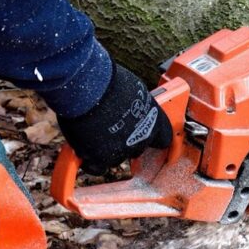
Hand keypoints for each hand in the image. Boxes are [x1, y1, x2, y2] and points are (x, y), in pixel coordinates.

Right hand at [57, 63, 171, 174]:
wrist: (88, 85)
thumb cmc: (108, 81)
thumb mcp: (134, 90)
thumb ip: (137, 105)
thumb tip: (131, 107)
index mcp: (155, 121)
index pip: (165, 138)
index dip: (155, 140)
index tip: (153, 144)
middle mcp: (143, 138)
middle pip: (138, 148)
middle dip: (127, 141)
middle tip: (112, 130)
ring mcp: (123, 150)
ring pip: (116, 157)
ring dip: (107, 149)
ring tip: (93, 132)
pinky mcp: (102, 157)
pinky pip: (97, 166)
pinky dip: (90, 160)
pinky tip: (84, 150)